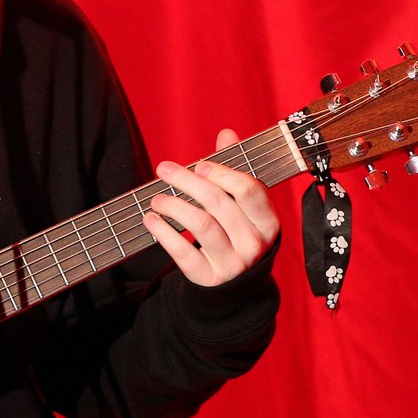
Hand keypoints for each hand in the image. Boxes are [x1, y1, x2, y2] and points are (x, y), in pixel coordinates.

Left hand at [141, 128, 279, 286]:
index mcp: (267, 222)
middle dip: (187, 182)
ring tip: (156, 198)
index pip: (249, 190)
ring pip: (201, 225)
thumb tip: (227, 133)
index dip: (222, 173)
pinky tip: (150, 219)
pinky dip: (163, 233)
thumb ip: (233, 169)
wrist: (234, 284)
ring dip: (174, 206)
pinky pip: (184, 253)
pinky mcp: (210, 278)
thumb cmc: (235, 232)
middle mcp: (254, 244)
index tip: (198, 165)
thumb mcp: (240, 206)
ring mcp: (234, 264)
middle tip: (164, 169)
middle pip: (219, 203)